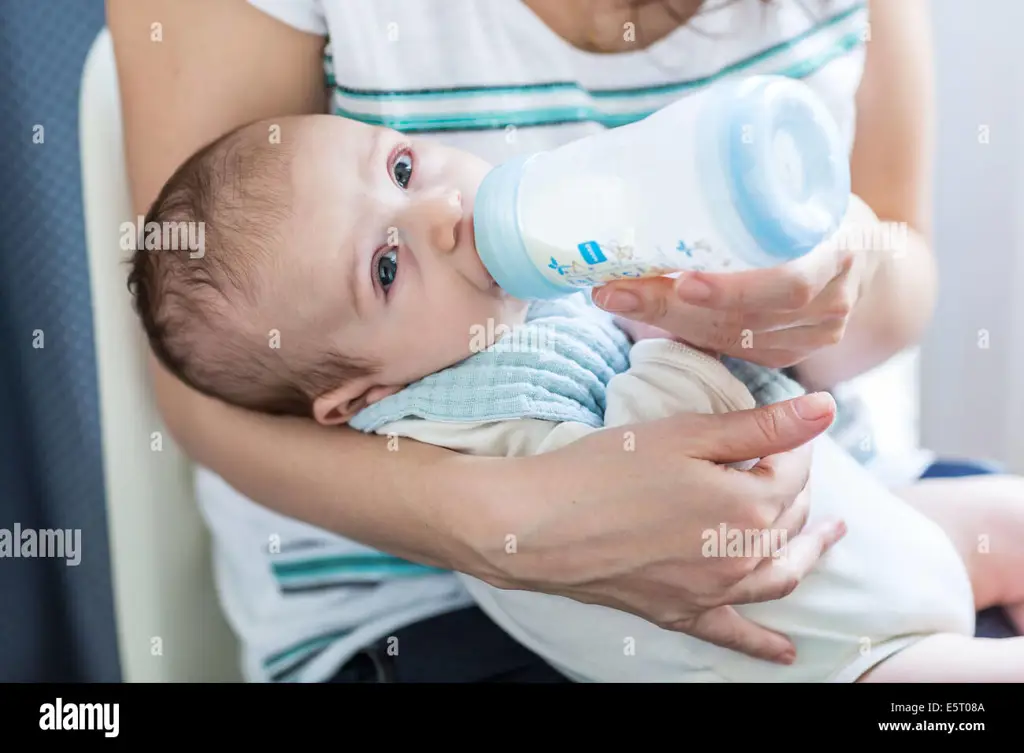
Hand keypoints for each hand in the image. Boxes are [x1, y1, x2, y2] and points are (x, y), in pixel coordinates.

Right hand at [480, 391, 845, 664]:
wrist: (541, 525)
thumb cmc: (605, 470)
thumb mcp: (685, 434)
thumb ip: (760, 427)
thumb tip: (823, 409)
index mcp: (748, 506)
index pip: (793, 470)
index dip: (790, 443)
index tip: (778, 425)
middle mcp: (741, 557)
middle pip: (788, 518)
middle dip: (795, 485)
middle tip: (785, 460)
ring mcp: (713, 591)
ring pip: (780, 573)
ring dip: (807, 552)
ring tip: (827, 537)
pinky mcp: (681, 612)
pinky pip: (734, 632)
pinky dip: (764, 644)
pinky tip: (785, 653)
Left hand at [592, 196, 883, 368]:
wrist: (864, 253)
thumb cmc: (815, 208)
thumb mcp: (797, 185)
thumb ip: (753, 187)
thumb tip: (661, 170)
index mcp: (839, 249)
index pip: (789, 282)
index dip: (734, 288)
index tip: (682, 280)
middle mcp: (830, 300)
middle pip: (745, 317)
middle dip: (670, 307)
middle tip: (615, 291)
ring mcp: (813, 334)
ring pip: (731, 337)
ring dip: (667, 321)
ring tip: (619, 299)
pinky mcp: (790, 352)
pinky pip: (733, 348)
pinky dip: (688, 332)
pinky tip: (650, 315)